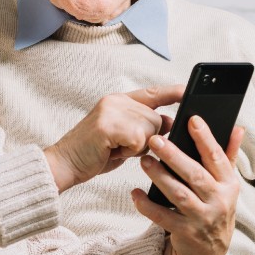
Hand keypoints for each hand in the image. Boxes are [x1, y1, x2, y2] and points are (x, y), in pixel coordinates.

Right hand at [43, 85, 180, 192]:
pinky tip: (112, 151)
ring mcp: (111, 110)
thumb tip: (170, 121)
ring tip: (116, 148)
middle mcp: (116, 101)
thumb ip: (144, 127)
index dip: (173, 92)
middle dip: (147, 140)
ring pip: (150, 130)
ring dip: (137, 147)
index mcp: (120, 101)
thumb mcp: (124, 138)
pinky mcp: (108, 124)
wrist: (65, 164)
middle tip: (122, 146)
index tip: (189, 90)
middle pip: (157, 119)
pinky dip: (129, 152)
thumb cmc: (94, 153)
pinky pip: (138, 139)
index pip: (153, 93)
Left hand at [130, 117, 244, 254]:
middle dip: (175, 156)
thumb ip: (229, 156)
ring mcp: (202, 219)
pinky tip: (135, 193)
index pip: (217, 158)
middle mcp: (218, 202)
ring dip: (160, 177)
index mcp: (229, 185)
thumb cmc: (214, 208)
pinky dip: (148, 206)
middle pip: (195, 175)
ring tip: (145, 161)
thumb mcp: (226, 185)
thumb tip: (238, 128)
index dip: (206, 138)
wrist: (209, 252)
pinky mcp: (185, 233)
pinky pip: (163, 217)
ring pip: (179, 195)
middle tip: (156, 140)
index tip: (192, 120)